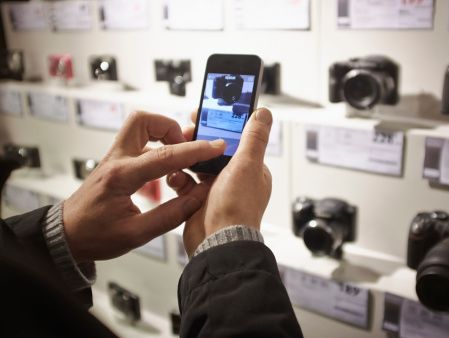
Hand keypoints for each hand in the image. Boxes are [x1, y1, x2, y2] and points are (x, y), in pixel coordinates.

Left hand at [63, 110, 226, 262]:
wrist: (67, 236)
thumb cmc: (93, 235)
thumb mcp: (134, 235)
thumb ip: (169, 217)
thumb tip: (196, 199)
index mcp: (121, 177)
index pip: (165, 155)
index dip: (195, 150)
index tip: (215, 146)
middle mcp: (116, 160)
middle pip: (144, 121)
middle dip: (171, 127)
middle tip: (186, 147)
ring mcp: (114, 158)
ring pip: (140, 126)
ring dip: (163, 134)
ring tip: (178, 157)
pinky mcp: (116, 163)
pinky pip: (139, 142)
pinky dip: (158, 147)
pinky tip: (166, 167)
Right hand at [168, 108, 272, 255]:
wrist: (217, 242)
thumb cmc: (237, 209)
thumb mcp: (247, 166)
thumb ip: (254, 138)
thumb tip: (264, 114)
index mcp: (250, 168)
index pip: (236, 138)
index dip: (221, 124)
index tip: (206, 113)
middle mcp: (234, 178)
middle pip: (213, 149)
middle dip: (198, 140)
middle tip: (185, 132)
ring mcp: (215, 189)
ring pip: (197, 164)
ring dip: (186, 158)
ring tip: (177, 153)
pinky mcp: (198, 200)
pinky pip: (185, 182)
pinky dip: (178, 178)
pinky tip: (176, 177)